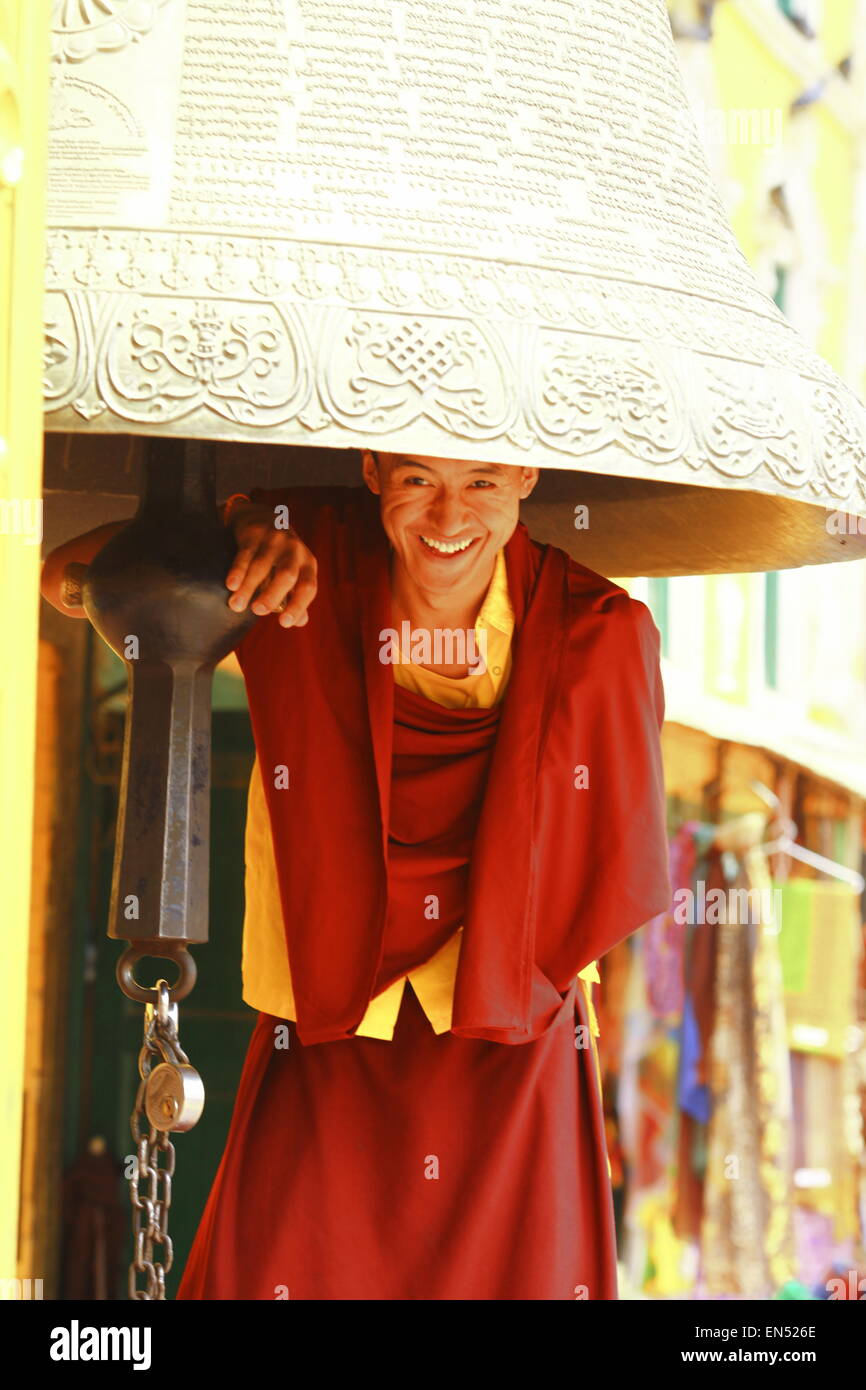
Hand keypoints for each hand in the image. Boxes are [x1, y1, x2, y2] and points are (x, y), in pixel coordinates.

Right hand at [225, 502, 316, 628]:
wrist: (262, 518)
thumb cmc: (280, 556)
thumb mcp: (294, 573)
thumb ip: (295, 597)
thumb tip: (299, 622)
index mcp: (307, 564)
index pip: (308, 587)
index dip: (298, 606)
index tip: (284, 623)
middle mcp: (294, 551)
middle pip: (286, 575)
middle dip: (272, 594)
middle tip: (258, 611)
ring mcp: (274, 540)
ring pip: (261, 565)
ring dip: (248, 587)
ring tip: (236, 606)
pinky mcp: (255, 533)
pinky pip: (245, 554)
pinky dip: (238, 570)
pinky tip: (231, 586)